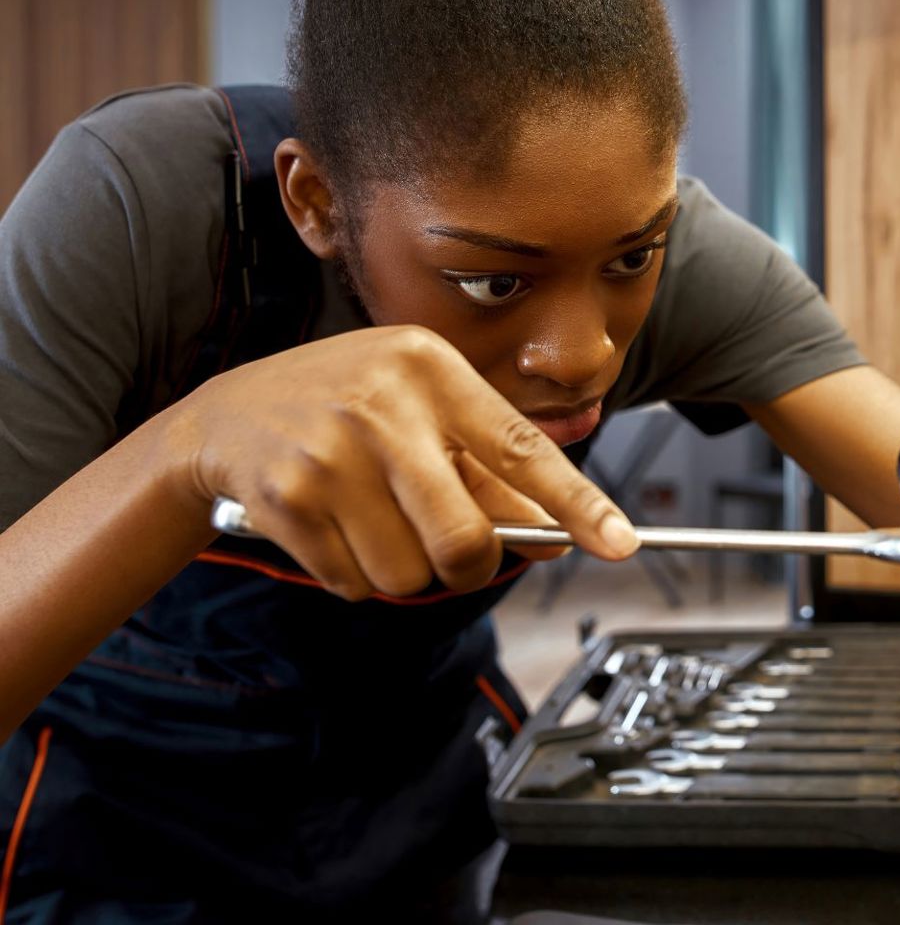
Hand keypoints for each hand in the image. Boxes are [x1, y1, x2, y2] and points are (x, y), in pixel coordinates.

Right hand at [174, 326, 636, 599]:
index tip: (620, 542)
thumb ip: (487, 468)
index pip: (522, 446)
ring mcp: (332, 452)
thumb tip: (554, 533)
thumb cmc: (344, 405)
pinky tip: (334, 524)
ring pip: (408, 573)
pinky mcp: (289, 498)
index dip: (577, 502)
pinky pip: (355, 583)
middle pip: (465, 538)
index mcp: (431, 368)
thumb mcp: (419, 408)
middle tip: (452, 549)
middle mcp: (385, 403)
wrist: (226, 414)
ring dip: (403, 568)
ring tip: (374, 518)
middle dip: (468, 564)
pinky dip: (354, 573)